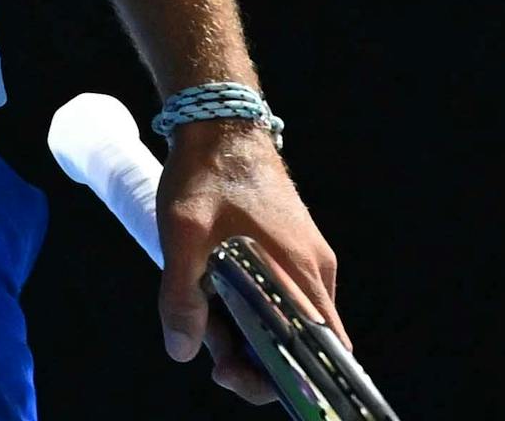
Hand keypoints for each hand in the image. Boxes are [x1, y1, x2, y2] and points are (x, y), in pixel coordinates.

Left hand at [154, 120, 345, 405]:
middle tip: (215, 359)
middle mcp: (314, 271)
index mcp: (300, 273)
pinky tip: (215, 298)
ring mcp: (306, 260)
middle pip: (302, 344)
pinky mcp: (292, 249)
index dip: (288, 380)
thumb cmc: (207, 174)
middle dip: (257, 363)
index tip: (243, 377)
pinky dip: (252, 309)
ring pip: (286, 320)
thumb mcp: (183, 235)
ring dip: (249, 334)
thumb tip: (182, 350)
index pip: (323, 352)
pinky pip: (280, 296)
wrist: (220, 123)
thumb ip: (181, 297)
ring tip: (205, 322)